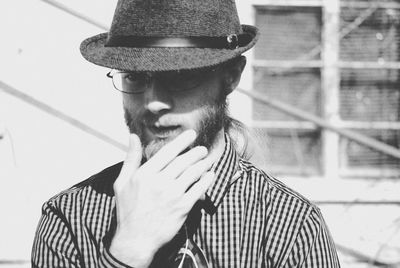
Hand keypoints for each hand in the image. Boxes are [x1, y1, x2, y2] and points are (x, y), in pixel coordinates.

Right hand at [109, 130, 214, 267]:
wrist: (136, 239)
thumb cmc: (128, 210)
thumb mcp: (122, 182)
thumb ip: (130, 158)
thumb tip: (133, 137)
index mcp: (145, 174)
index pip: (167, 152)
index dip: (181, 141)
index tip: (191, 134)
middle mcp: (159, 182)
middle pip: (183, 161)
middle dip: (195, 152)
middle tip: (202, 149)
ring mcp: (172, 195)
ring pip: (192, 173)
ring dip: (203, 164)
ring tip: (207, 159)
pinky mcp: (182, 207)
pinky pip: (198, 189)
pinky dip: (206, 180)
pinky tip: (210, 175)